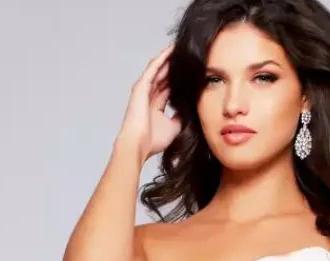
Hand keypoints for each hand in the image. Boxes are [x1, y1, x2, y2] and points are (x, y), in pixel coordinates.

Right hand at [115, 43, 181, 162]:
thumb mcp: (174, 127)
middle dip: (174, 66)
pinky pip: (153, 68)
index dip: (179, 80)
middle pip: (164, 76)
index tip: (191, 73)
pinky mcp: (141, 86)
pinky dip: (162, 59)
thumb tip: (191, 109)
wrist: (138, 145)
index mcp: (155, 107)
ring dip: (168, 58)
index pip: (169, 88)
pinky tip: (171, 50)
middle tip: (188, 55)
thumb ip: (182, 116)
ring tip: (180, 48)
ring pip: (158, 69)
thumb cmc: (152, 141)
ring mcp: (144, 90)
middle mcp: (149, 96)